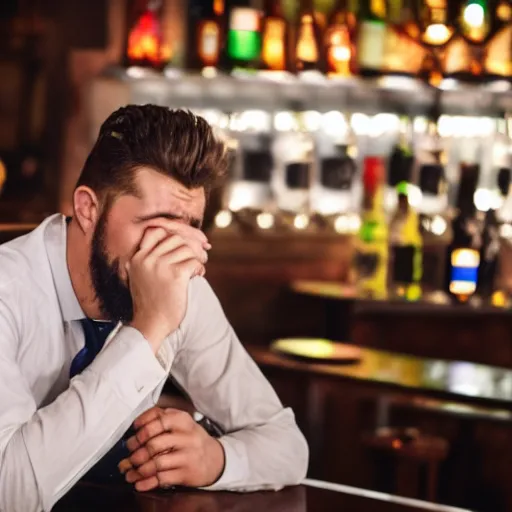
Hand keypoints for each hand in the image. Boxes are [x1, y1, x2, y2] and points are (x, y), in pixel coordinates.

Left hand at [118, 407, 224, 491]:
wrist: (215, 459)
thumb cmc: (192, 439)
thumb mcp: (182, 424)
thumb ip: (162, 419)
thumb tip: (135, 428)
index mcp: (183, 420)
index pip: (159, 418)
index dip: (142, 425)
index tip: (134, 430)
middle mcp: (186, 436)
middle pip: (154, 443)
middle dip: (136, 451)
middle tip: (130, 453)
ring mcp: (187, 455)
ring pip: (156, 463)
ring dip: (139, 468)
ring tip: (130, 470)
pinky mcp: (186, 473)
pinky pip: (162, 478)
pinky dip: (146, 482)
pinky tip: (139, 482)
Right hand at [127, 225, 209, 351]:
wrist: (150, 325)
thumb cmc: (150, 304)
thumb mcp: (141, 278)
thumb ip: (151, 260)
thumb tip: (177, 243)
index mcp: (137, 258)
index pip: (156, 231)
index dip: (173, 234)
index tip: (184, 244)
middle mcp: (147, 259)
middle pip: (176, 238)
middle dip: (190, 246)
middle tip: (198, 256)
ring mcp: (160, 265)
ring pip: (187, 249)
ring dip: (196, 258)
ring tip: (197, 269)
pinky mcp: (175, 275)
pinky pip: (194, 261)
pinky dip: (200, 268)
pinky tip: (198, 276)